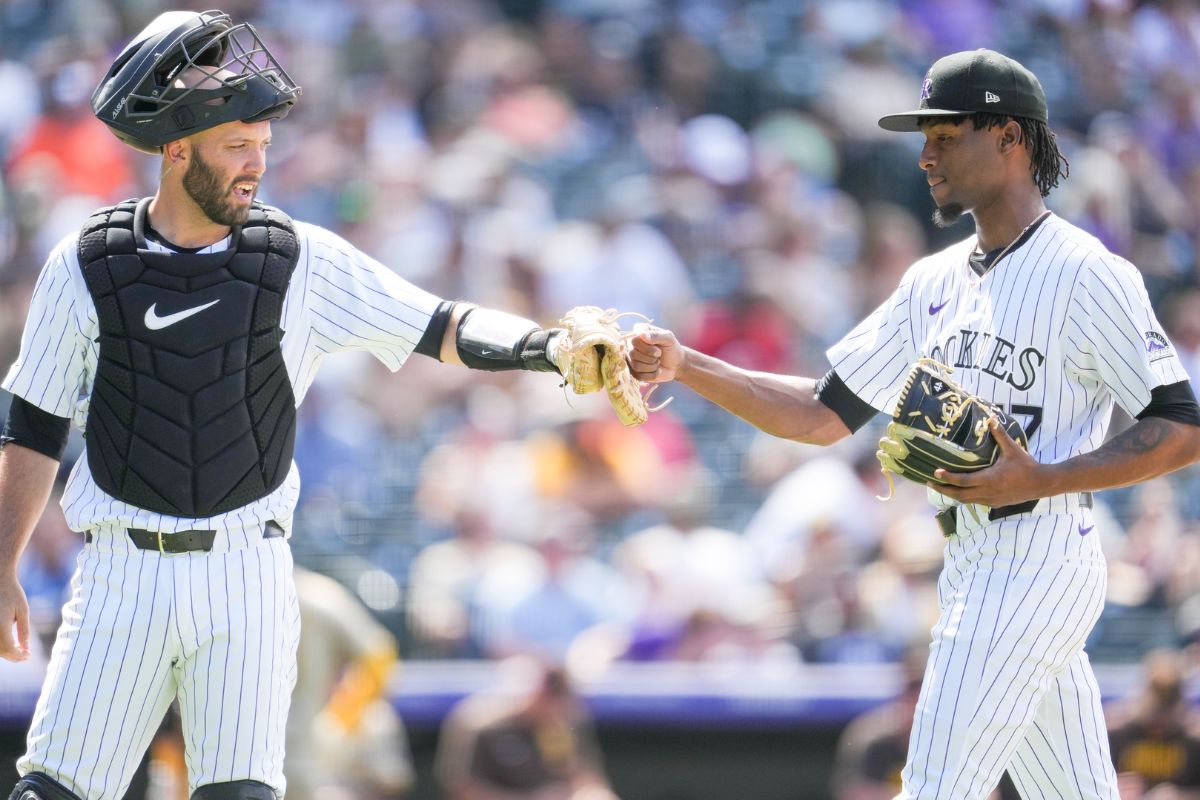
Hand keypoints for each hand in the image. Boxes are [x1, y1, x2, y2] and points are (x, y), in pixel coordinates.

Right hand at [0, 574, 30, 661]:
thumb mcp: (22, 611)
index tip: (28, 656)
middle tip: (25, 655)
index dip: (19, 656)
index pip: (9, 649)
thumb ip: (24, 631)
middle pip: (0, 651)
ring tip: (18, 649)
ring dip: (5, 652)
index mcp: (1, 626)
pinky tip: (9, 642)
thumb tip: (25, 648)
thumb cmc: (12, 593)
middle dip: (13, 656)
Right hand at [628, 324, 683, 383]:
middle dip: (651, 358)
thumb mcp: (668, 338)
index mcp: (638, 333)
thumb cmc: (672, 348)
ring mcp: (632, 359)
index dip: (647, 347)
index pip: (634, 341)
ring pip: (636, 366)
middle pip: (633, 354)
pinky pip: (638, 376)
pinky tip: (657, 370)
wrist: (676, 364)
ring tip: (658, 362)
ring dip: (652, 366)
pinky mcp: (635, 372)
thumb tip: (642, 334)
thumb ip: (656, 335)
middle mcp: (632, 345)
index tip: (658, 348)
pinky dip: (652, 375)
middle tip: (659, 355)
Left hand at [929, 416, 1045, 507]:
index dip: (948, 478)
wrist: (1042, 483)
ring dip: (952, 494)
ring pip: (966, 501)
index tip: (935, 472)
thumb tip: (991, 417)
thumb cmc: (1026, 465)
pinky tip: (958, 491)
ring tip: (939, 486)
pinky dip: (964, 497)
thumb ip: (1000, 434)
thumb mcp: (1012, 449)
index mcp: (990, 479)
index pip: (963, 481)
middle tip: (929, 482)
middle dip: (943, 489)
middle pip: (959, 495)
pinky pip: (974, 502)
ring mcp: (991, 500)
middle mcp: (988, 492)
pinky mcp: (995, 504)